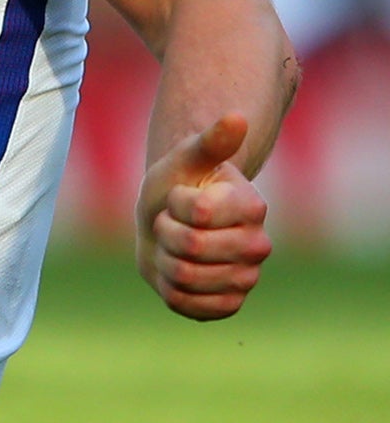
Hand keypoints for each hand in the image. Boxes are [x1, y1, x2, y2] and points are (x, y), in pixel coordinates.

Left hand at [135, 114, 272, 320]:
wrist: (170, 219)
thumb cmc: (179, 184)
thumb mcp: (186, 158)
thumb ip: (211, 141)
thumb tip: (237, 116)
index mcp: (253, 206)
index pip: (198, 212)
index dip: (173, 204)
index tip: (177, 197)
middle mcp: (258, 245)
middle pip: (191, 249)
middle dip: (165, 232)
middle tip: (170, 223)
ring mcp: (247, 278)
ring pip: (184, 278)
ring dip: (164, 260)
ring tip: (172, 246)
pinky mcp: (229, 304)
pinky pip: (190, 306)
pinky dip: (170, 290)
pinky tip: (176, 274)